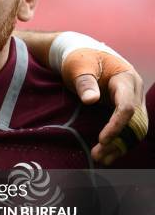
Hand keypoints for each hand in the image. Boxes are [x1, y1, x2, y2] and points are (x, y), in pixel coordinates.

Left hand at [61, 49, 146, 164]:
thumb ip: (85, 83)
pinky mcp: (125, 109)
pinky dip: (120, 143)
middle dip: (118, 140)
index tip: (102, 139)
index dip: (116, 125)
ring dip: (120, 146)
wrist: (82, 54)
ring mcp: (132, 100)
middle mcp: (134, 91)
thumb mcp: (79, 67)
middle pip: (134, 121)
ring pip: (135, 129)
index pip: (127, 107)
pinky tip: (107, 156)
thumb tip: (91, 99)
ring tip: (101, 159)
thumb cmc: (79, 59)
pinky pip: (129, 129)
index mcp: (125, 79)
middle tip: (98, 154)